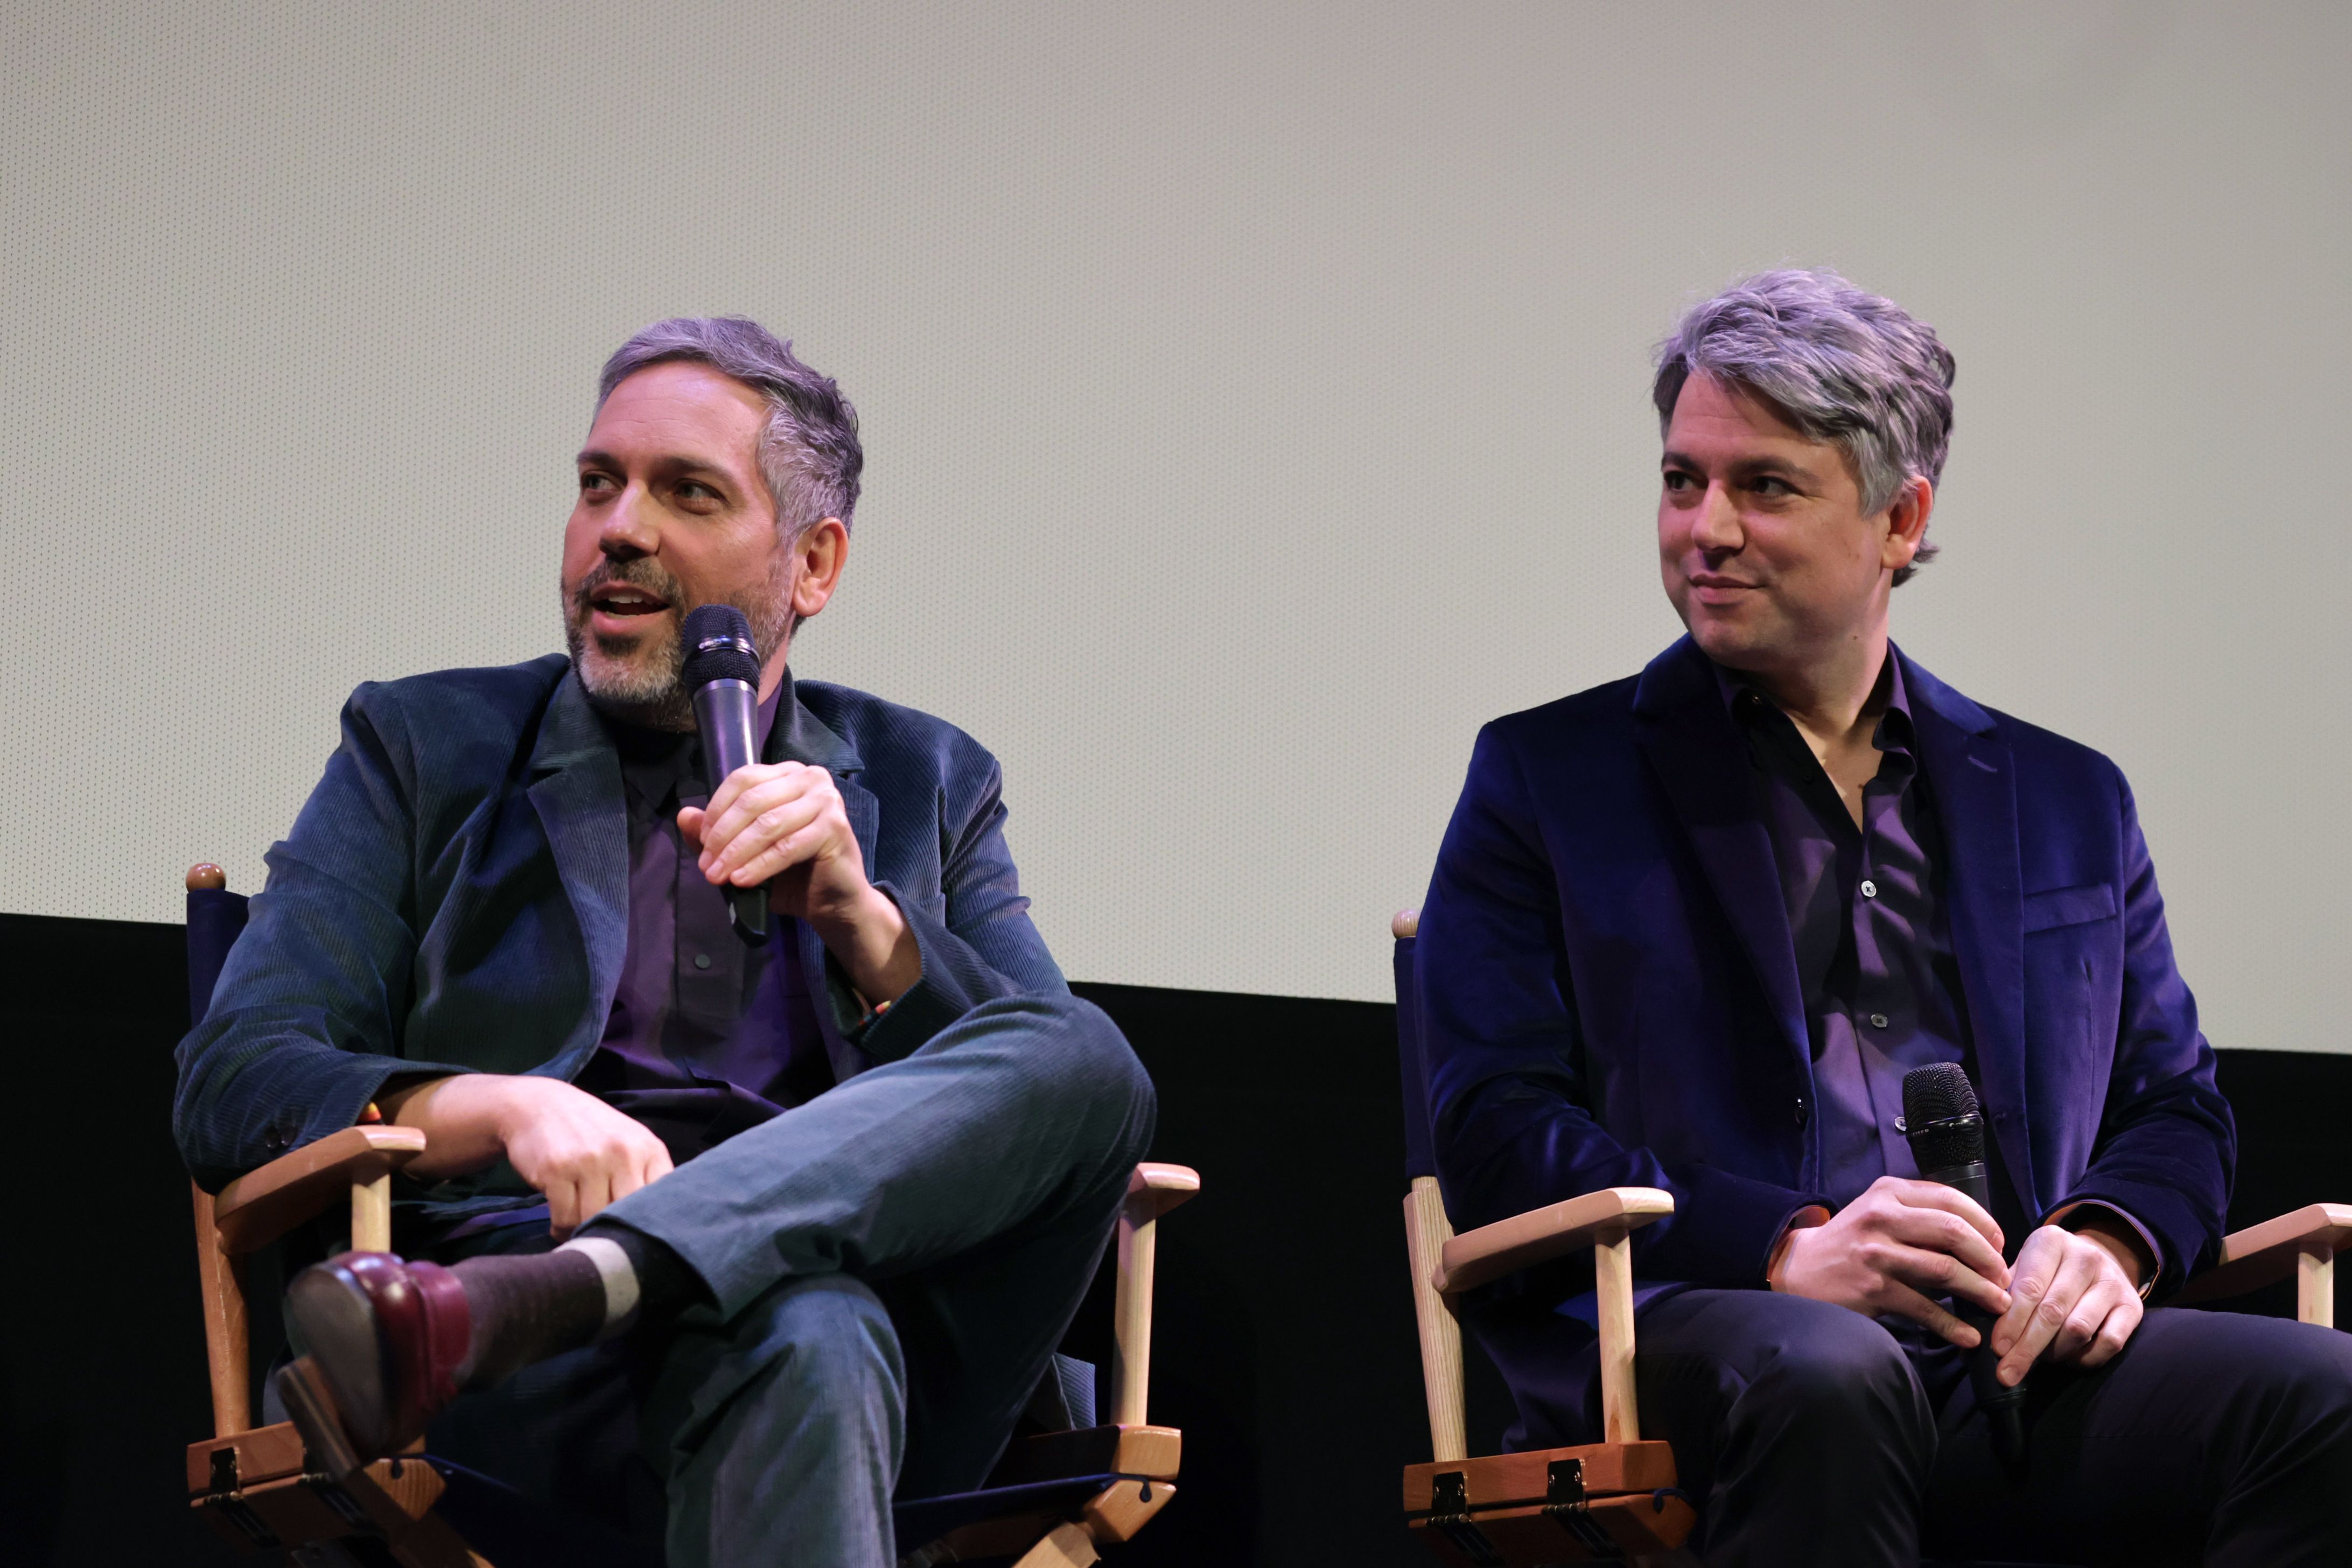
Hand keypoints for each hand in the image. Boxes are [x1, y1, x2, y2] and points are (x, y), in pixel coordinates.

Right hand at [380, 1074, 672, 1238]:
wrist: (538, 1105)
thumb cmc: (589, 1132)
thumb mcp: (628, 1142)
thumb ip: (645, 1176)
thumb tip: (657, 1225)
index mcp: (648, 1148)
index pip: (662, 1198)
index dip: (650, 1222)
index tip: (637, 1234)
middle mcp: (623, 1152)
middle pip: (626, 1215)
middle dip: (612, 1229)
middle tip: (600, 1232)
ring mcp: (590, 1160)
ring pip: (593, 1219)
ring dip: (582, 1230)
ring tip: (576, 1224)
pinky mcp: (557, 1169)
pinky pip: (565, 1217)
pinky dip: (560, 1227)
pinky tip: (559, 1222)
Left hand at [680, 762, 919, 1002]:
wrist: (834, 901)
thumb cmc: (792, 873)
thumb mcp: (745, 851)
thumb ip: (716, 833)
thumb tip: (685, 816)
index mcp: (788, 774)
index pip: (743, 779)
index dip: (717, 811)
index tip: (703, 846)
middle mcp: (810, 778)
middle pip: (752, 800)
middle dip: (723, 836)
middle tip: (708, 868)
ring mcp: (826, 800)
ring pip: (767, 823)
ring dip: (737, 853)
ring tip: (719, 877)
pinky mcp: (835, 827)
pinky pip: (787, 846)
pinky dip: (760, 865)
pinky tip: (742, 881)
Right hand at [1768, 1176, 2012, 1348]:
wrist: (1800, 1269)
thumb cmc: (1852, 1242)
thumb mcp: (1879, 1211)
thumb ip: (1920, 1213)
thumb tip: (1980, 1239)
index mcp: (1888, 1192)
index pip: (1950, 1198)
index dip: (1985, 1224)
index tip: (1999, 1246)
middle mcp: (1882, 1216)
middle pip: (1954, 1232)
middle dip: (1989, 1258)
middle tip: (2003, 1278)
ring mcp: (1876, 1253)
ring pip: (1945, 1270)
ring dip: (1981, 1291)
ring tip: (1998, 1305)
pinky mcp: (1873, 1288)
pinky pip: (1924, 1308)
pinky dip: (1952, 1326)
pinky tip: (1968, 1336)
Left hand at [1988, 1223, 2143, 1383]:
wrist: (2100, 1258)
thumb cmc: (2048, 1270)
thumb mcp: (2022, 1267)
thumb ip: (2000, 1293)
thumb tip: (1973, 1333)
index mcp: (2050, 1241)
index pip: (2028, 1288)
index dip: (2011, 1321)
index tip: (1996, 1348)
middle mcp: (2085, 1257)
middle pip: (2052, 1311)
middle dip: (2026, 1347)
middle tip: (2008, 1373)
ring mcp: (2113, 1281)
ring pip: (2079, 1328)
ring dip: (2054, 1352)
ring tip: (2037, 1360)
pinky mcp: (2134, 1307)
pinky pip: (2109, 1343)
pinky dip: (2084, 1358)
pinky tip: (2067, 1359)